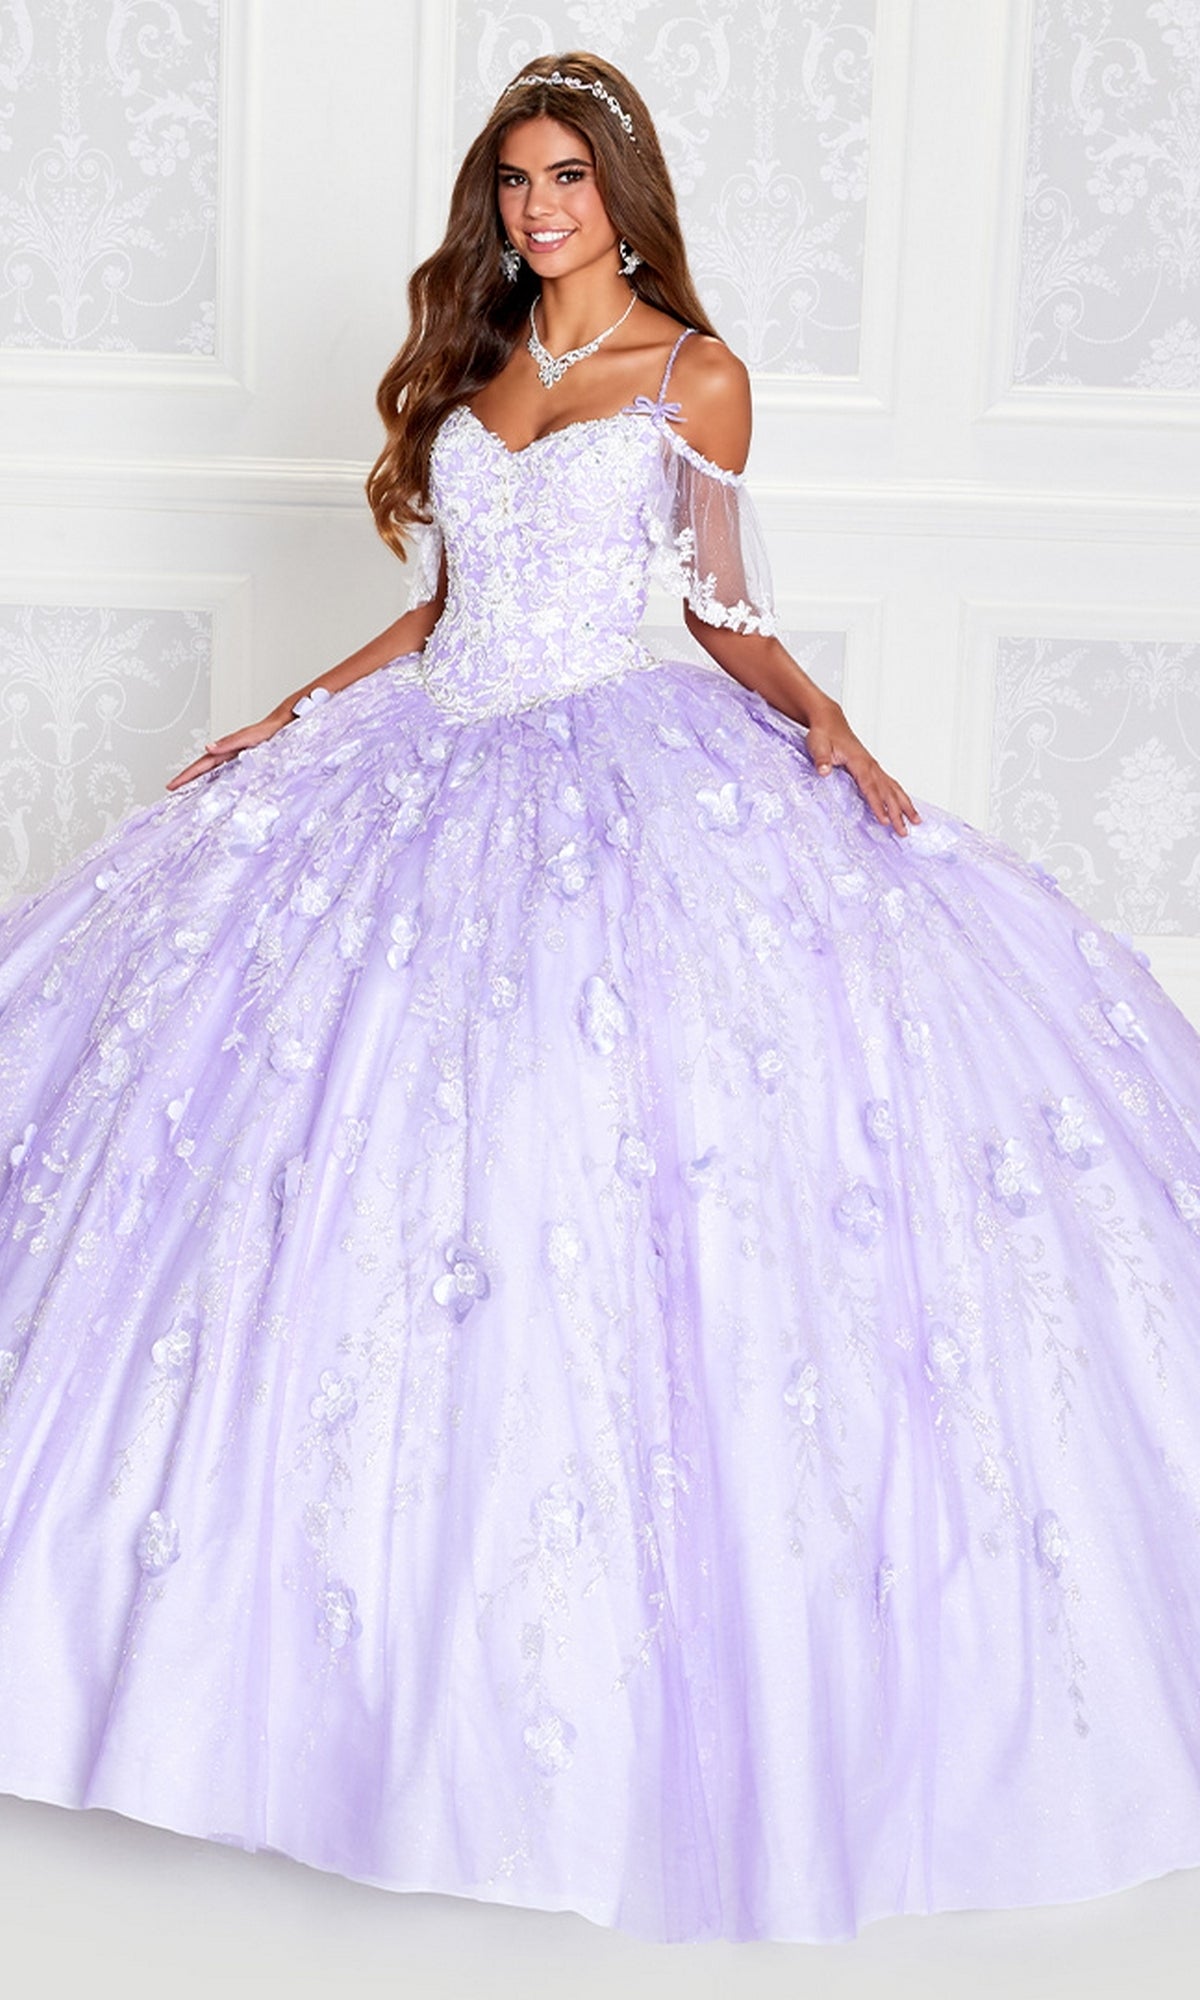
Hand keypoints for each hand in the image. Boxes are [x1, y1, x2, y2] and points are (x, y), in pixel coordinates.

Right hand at [166, 711, 287, 790]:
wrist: (288, 721)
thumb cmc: (271, 728)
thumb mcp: (250, 736)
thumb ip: (231, 742)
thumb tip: (208, 748)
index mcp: (228, 748)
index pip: (202, 764)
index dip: (186, 775)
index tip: (172, 785)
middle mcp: (231, 753)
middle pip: (204, 767)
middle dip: (187, 778)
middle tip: (172, 789)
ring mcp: (239, 756)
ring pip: (214, 770)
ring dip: (200, 779)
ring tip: (187, 790)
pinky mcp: (249, 759)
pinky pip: (227, 772)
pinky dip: (217, 779)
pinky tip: (217, 787)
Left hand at [804, 701, 921, 836]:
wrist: (829, 720)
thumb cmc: (823, 733)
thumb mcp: (817, 745)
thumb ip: (821, 759)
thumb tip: (823, 771)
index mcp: (859, 761)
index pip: (871, 787)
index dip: (878, 805)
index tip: (885, 820)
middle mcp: (870, 764)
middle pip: (888, 792)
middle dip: (898, 812)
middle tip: (904, 831)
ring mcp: (873, 766)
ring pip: (894, 788)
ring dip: (905, 805)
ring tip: (916, 821)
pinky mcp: (872, 767)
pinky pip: (890, 784)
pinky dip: (900, 796)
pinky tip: (906, 806)